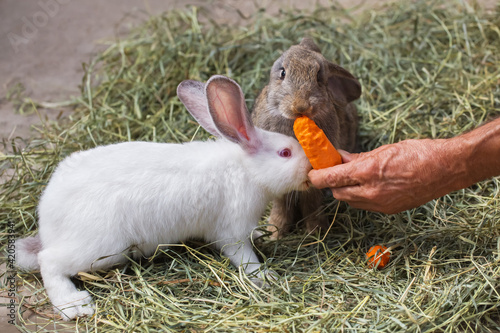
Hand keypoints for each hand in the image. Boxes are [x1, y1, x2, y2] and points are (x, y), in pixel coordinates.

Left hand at [308, 139, 462, 213]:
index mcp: (367, 173)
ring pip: (349, 201)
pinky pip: (364, 205)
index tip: (312, 172)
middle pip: (337, 192)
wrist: (446, 169)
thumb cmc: (417, 153)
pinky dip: (359, 196)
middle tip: (332, 169)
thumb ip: (357, 157)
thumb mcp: (383, 150)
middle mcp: (371, 193)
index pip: (329, 179)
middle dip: (331, 183)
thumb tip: (339, 157)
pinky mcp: (389, 210)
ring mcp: (380, 204)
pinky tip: (367, 184)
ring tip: (352, 175)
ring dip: (344, 190)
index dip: (316, 176)